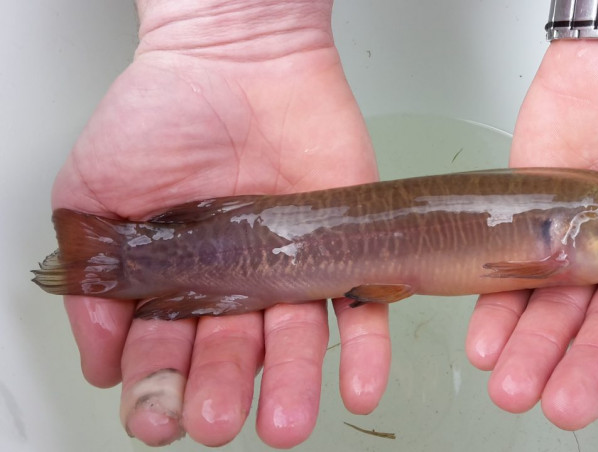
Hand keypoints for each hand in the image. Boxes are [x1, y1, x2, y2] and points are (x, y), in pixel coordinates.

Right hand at [55, 0, 388, 446]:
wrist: (236, 57)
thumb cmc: (162, 113)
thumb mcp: (94, 192)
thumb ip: (92, 273)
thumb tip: (98, 356)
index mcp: (175, 282)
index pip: (164, 353)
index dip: (157, 388)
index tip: (155, 416)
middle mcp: (233, 285)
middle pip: (230, 355)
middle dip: (220, 391)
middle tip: (215, 417)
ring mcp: (289, 271)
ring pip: (294, 342)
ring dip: (289, 386)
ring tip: (284, 422)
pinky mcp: (341, 249)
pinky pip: (360, 308)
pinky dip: (364, 351)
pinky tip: (358, 386)